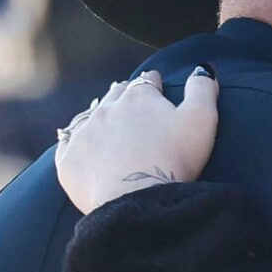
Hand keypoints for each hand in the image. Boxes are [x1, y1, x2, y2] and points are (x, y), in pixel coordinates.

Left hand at [55, 70, 218, 214]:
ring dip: (100, 118)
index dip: (154, 84)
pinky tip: (83, 148)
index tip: (157, 86)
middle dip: (125, 96)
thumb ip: (203, 90)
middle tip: (132, 105)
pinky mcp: (68, 160)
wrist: (136, 201)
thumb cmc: (173, 160)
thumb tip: (202, 69)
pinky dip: (77, 144)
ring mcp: (83, 133)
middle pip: (116, 94)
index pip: (147, 81)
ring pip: (90, 117)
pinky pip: (68, 145)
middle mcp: (106, 109)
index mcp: (138, 97)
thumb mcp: (202, 120)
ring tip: (108, 125)